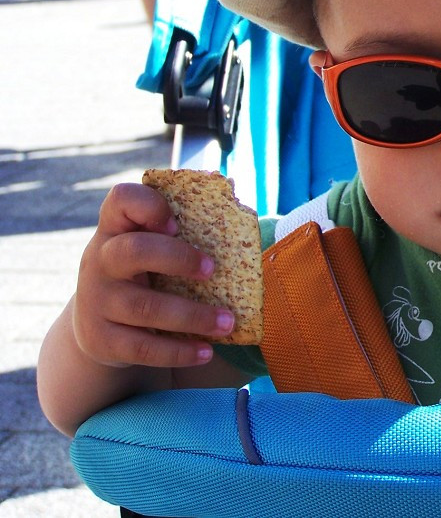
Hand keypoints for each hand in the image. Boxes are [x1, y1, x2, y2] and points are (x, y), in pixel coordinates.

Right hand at [71, 183, 235, 368]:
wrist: (97, 325)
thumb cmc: (143, 272)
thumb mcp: (150, 246)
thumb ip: (181, 226)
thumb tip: (237, 196)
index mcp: (116, 229)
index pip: (121, 199)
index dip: (148, 206)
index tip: (176, 222)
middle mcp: (100, 260)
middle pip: (134, 251)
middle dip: (178, 258)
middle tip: (214, 269)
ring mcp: (97, 301)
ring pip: (145, 307)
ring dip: (192, 316)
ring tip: (228, 322)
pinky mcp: (101, 340)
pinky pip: (142, 348)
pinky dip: (178, 351)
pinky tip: (206, 351)